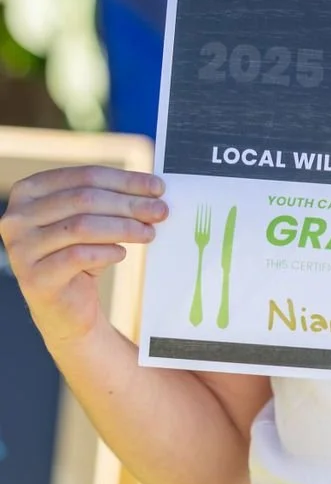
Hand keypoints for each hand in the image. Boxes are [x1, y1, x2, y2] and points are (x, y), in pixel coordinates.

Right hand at [0, 166, 167, 348]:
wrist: (66, 308)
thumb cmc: (80, 255)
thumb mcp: (92, 219)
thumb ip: (111, 196)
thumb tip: (153, 187)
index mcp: (29, 191)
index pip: (85, 175)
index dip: (126, 179)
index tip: (157, 187)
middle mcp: (17, 218)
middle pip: (85, 199)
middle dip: (129, 203)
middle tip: (160, 210)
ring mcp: (21, 249)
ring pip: (81, 226)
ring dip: (123, 227)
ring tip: (148, 232)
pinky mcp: (34, 278)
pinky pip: (78, 256)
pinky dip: (106, 251)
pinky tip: (121, 253)